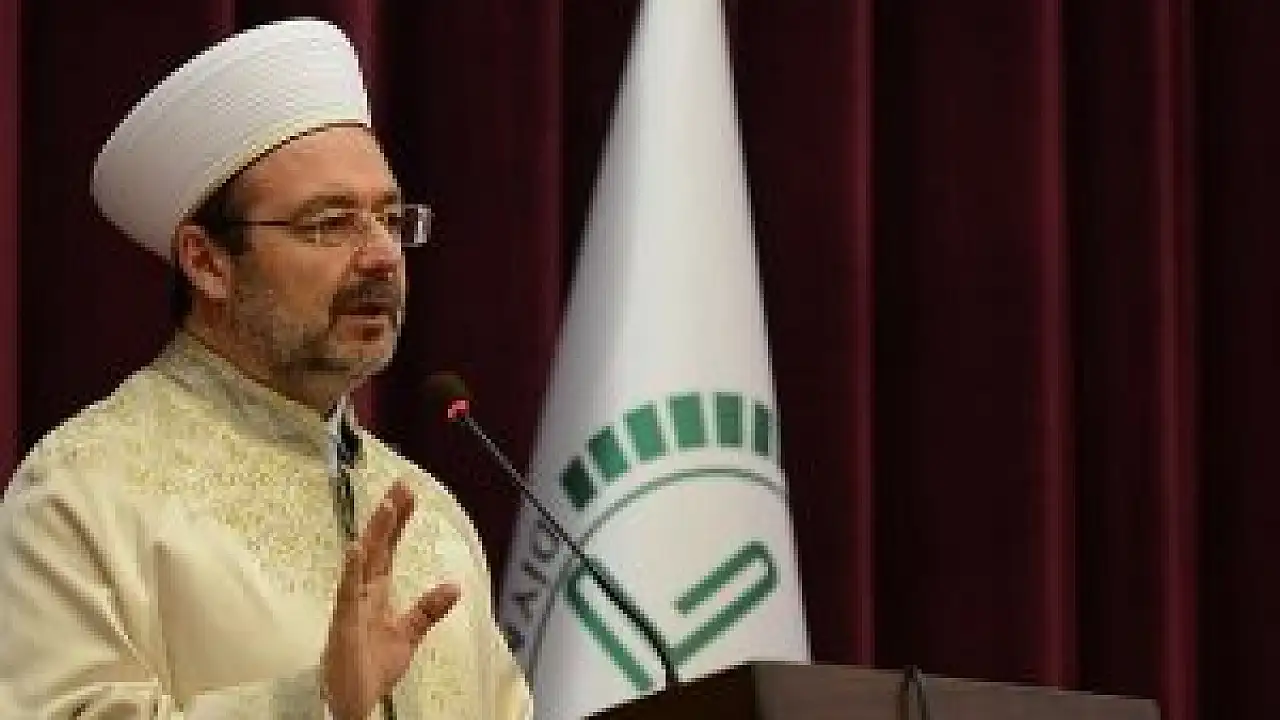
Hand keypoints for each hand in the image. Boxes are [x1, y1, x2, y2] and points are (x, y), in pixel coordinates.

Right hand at [322, 479, 460, 719]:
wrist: (351, 703)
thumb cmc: (371, 669)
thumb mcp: (407, 636)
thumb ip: (427, 610)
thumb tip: (453, 587)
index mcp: (376, 594)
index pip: (388, 550)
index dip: (397, 523)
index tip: (408, 494)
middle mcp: (362, 594)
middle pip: (377, 548)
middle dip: (388, 518)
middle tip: (401, 486)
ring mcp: (351, 608)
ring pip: (362, 564)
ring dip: (374, 535)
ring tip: (387, 507)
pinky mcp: (343, 625)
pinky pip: (346, 595)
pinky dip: (351, 572)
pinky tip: (356, 550)